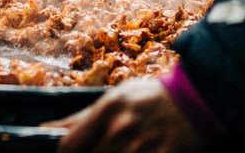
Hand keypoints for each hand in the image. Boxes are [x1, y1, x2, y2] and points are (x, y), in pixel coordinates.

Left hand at [46, 77, 201, 152]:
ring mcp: (141, 148)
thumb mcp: (116, 97)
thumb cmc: (151, 97)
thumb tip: (47, 130)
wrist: (197, 99)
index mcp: (108, 110)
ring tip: (126, 148)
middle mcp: (121, 130)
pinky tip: (137, 152)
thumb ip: (82, 117)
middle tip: (104, 147)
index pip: (69, 146)